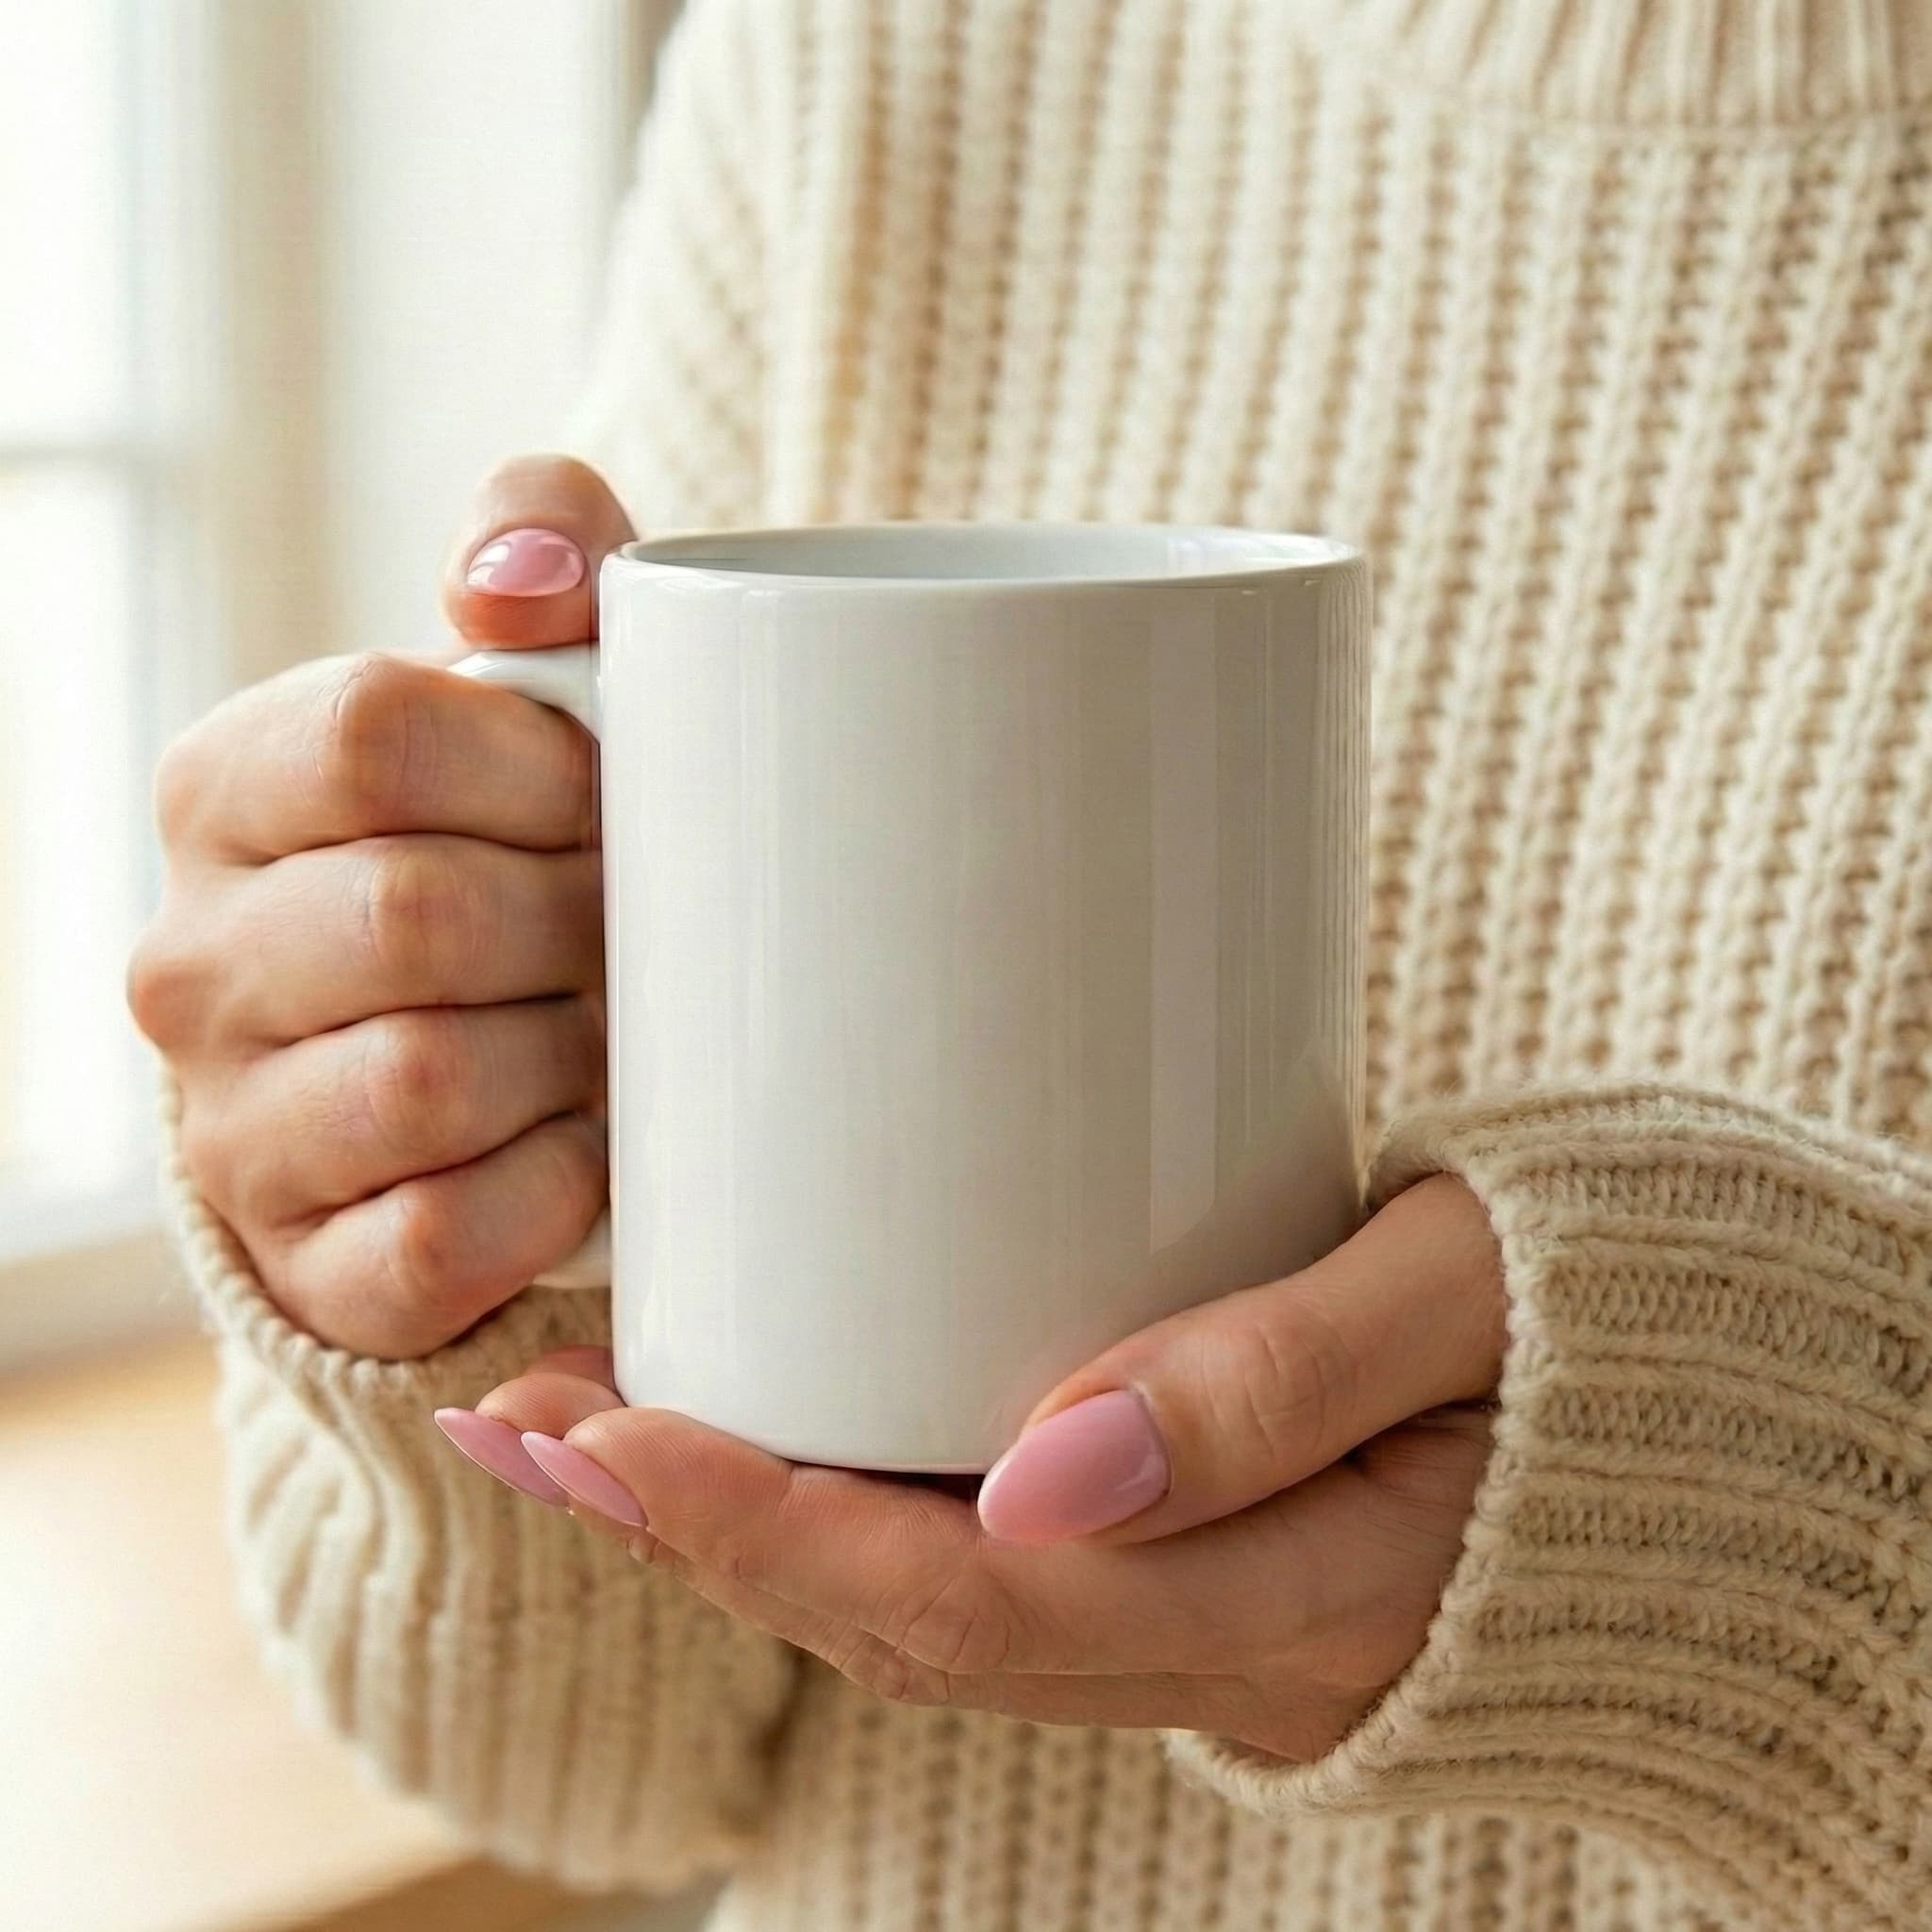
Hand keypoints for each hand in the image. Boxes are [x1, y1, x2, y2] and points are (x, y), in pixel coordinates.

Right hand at [129, 456, 631, 1356]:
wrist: (504, 1064)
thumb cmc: (532, 844)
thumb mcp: (543, 673)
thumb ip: (542, 546)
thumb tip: (519, 578)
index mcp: (227, 787)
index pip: (370, 733)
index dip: (536, 767)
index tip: (602, 799)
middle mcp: (192, 959)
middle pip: (414, 911)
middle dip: (569, 918)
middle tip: (626, 927)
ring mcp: (236, 1126)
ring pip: (424, 1079)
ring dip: (566, 1053)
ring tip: (603, 1029)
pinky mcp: (314, 1265)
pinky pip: (447, 1235)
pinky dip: (556, 1190)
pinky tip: (585, 1145)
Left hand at [446, 1176, 1504, 1757]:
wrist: (1687, 1416)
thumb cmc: (1587, 1327)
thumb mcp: (1465, 1309)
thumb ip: (1280, 1377)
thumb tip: (1046, 1467)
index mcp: (1291, 1597)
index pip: (972, 1599)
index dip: (771, 1524)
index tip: (609, 1428)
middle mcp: (1211, 1643)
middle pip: (904, 1620)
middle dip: (694, 1528)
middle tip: (524, 1417)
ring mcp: (1186, 1619)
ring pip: (916, 1612)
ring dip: (733, 1527)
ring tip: (574, 1427)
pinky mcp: (1167, 1563)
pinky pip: (968, 1575)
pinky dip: (826, 1514)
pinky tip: (743, 1437)